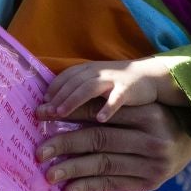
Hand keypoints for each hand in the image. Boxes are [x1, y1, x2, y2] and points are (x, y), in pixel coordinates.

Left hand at [35, 99, 190, 190]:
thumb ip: (108, 107)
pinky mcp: (149, 182)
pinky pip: (113, 184)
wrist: (189, 141)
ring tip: (49, 174)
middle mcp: (150, 138)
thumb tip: (59, 109)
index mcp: (145, 113)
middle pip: (99, 139)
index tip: (41, 117)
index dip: (68, 114)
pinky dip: (89, 187)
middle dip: (65, 144)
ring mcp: (151, 163)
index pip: (99, 113)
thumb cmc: (153, 119)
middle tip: (39, 151)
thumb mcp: (138, 107)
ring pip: (103, 164)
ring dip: (73, 170)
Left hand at [37, 56, 175, 122]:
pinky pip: (117, 98)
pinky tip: (100, 120)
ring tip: (61, 114)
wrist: (149, 77)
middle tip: (43, 113)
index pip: (65, 77)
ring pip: (88, 87)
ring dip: (73, 100)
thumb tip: (50, 106)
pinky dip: (108, 108)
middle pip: (72, 82)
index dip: (52, 89)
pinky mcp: (128, 89)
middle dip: (57, 98)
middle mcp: (98, 72)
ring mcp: (113, 79)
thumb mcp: (95, 82)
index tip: (41, 104)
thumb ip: (77, 90)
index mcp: (88, 70)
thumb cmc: (117, 84)